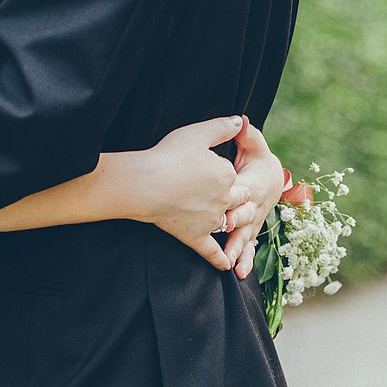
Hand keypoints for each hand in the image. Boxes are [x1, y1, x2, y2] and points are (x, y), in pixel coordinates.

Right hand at [136, 116, 248, 270]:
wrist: (144, 184)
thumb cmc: (168, 155)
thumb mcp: (198, 133)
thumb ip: (223, 126)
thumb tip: (241, 120)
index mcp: (227, 175)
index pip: (235, 176)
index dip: (226, 174)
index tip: (212, 172)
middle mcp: (224, 200)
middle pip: (237, 200)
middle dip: (235, 199)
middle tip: (226, 197)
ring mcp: (211, 221)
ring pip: (227, 223)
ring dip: (230, 224)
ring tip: (229, 225)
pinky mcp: (196, 237)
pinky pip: (212, 251)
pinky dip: (220, 259)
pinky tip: (227, 266)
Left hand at [223, 116, 283, 279]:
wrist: (271, 179)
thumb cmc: (258, 161)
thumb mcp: (254, 145)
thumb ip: (247, 135)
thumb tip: (241, 119)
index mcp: (254, 184)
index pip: (245, 191)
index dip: (235, 196)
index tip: (223, 200)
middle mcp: (256, 206)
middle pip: (245, 216)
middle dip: (235, 224)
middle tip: (223, 231)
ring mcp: (254, 222)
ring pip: (247, 237)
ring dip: (240, 250)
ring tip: (234, 264)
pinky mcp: (250, 233)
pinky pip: (249, 249)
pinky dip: (245, 261)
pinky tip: (238, 274)